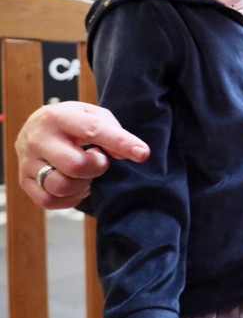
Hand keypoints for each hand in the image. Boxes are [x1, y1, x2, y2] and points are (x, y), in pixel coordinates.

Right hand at [16, 101, 148, 208]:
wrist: (36, 128)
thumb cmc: (73, 122)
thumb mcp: (93, 115)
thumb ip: (112, 131)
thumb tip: (125, 154)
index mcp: (58, 116)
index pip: (94, 131)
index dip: (121, 143)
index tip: (143, 154)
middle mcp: (38, 139)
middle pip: (76, 165)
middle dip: (97, 167)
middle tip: (99, 159)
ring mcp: (27, 162)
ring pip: (61, 186)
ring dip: (83, 184)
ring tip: (86, 173)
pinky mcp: (24, 181)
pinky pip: (49, 201)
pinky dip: (70, 198)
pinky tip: (76, 184)